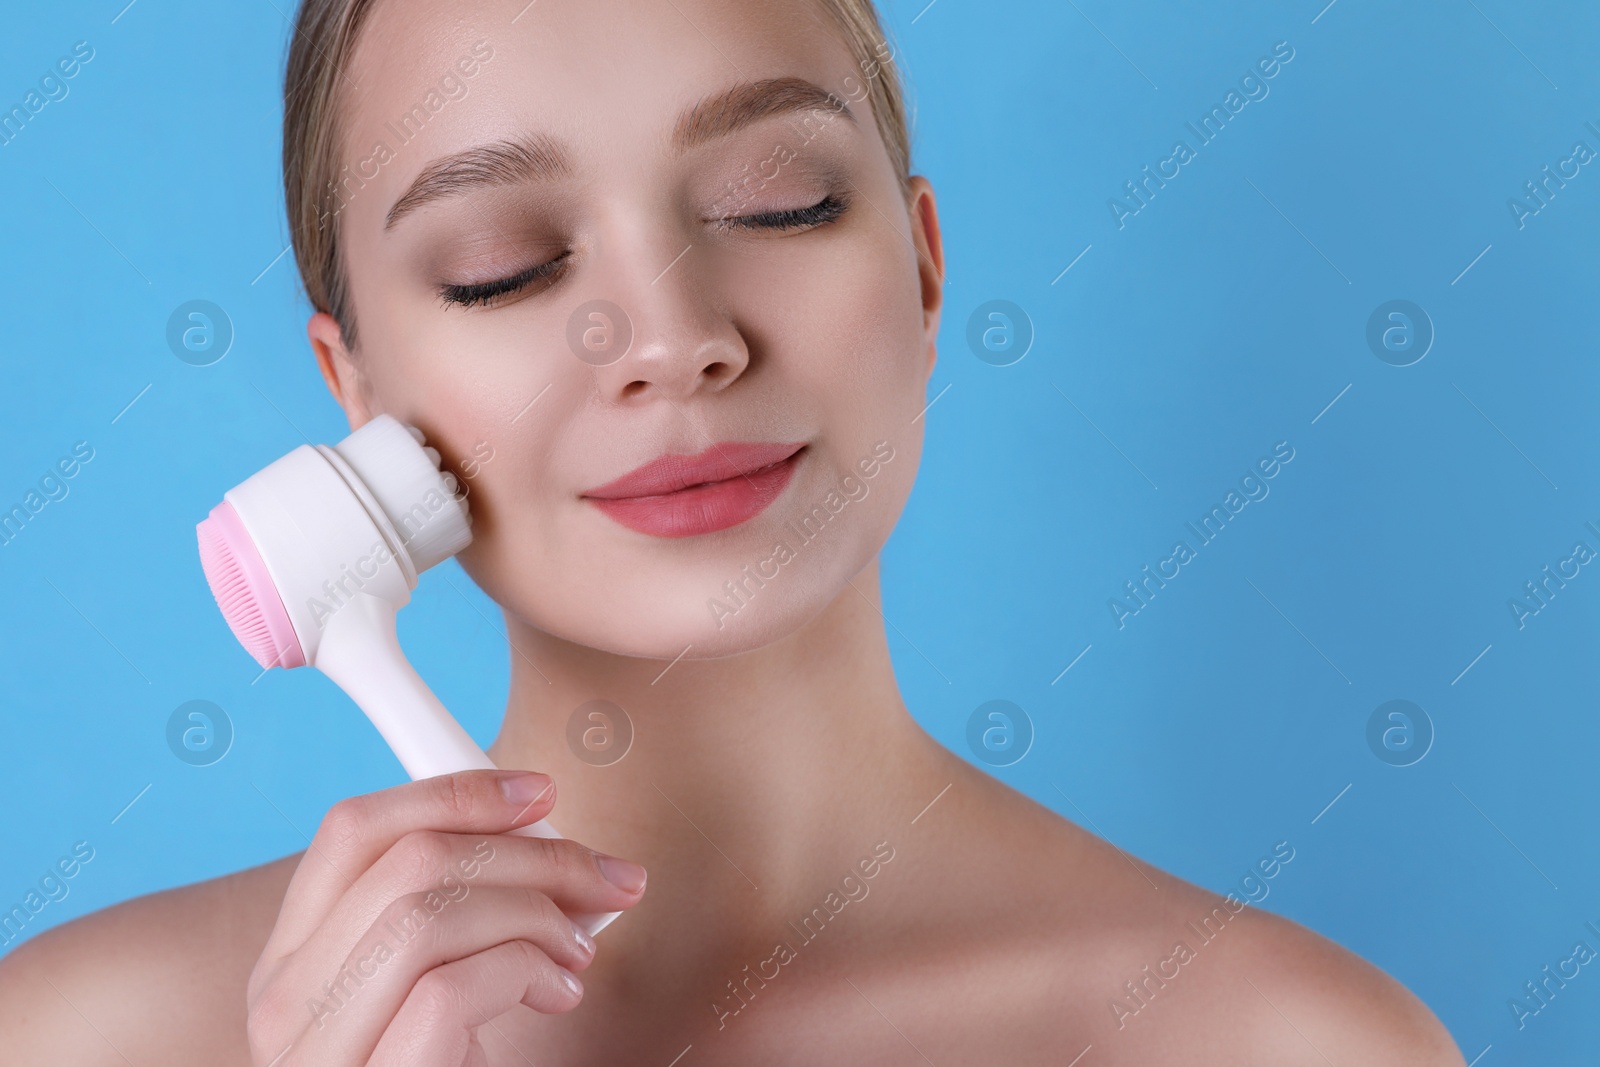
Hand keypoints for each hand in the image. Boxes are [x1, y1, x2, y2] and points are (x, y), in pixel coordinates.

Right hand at [244, 769, 647, 1064]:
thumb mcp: (426, 988)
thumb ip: (453, 918)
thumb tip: (547, 838)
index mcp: (294, 960)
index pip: (352, 831)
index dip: (454, 793)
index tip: (539, 794)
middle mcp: (284, 1003)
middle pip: (410, 863)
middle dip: (535, 854)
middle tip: (609, 880)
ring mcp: (318, 1053)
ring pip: (428, 918)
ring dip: (537, 915)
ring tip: (580, 952)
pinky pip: (449, 995)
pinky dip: (524, 972)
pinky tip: (556, 994)